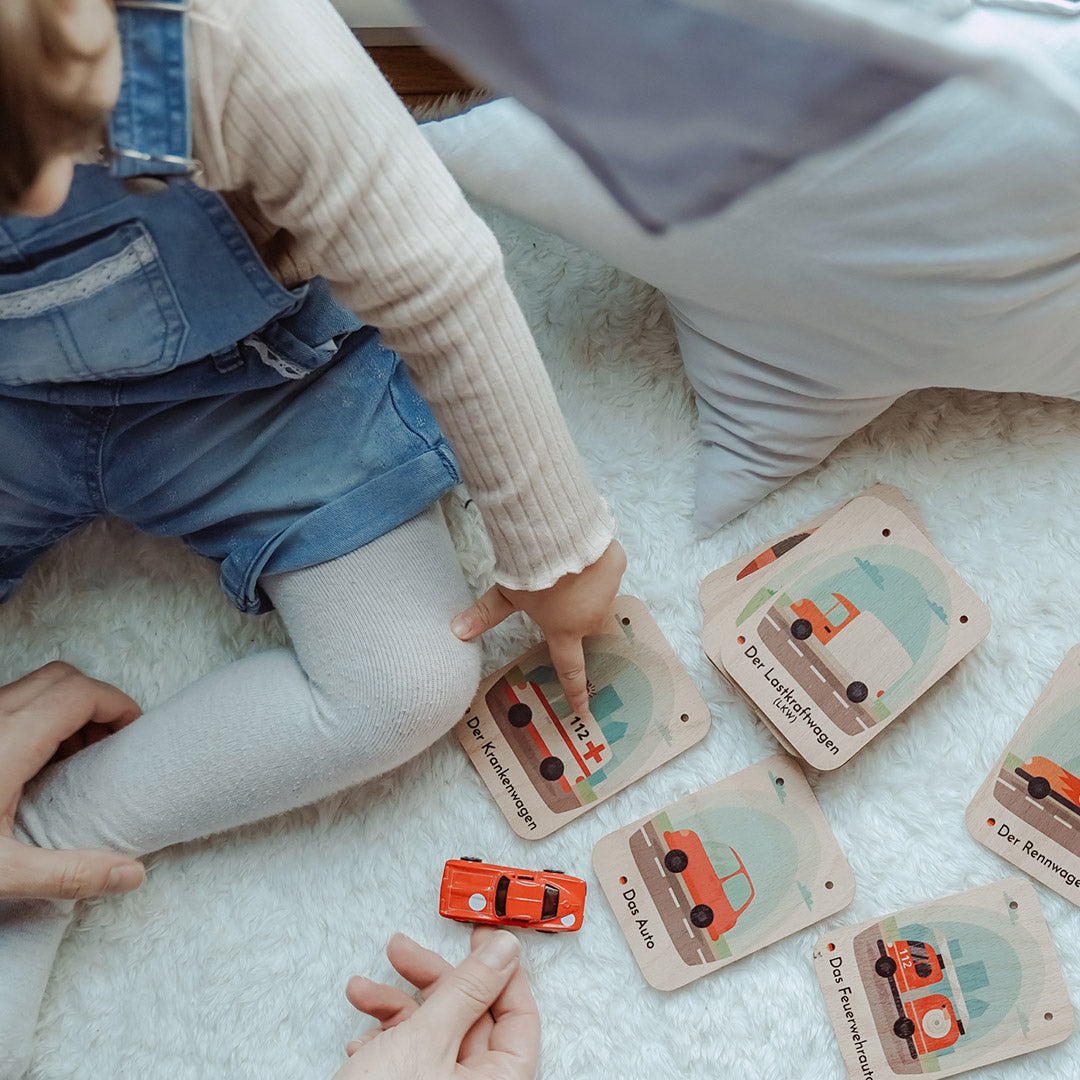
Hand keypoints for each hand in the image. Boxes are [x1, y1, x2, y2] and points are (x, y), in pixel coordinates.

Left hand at [0, 661, 144, 900]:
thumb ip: (69, 874)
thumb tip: (132, 876)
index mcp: (8, 743)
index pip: (81, 693)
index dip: (118, 705)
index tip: (134, 734)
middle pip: (61, 678)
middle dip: (96, 703)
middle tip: (108, 747)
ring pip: (34, 686)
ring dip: (66, 709)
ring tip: (74, 759)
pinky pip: (9, 703)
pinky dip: (37, 717)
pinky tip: (31, 765)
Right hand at [334, 928, 539, 1079]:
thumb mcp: (425, 1041)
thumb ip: (466, 990)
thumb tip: (504, 950)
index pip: (520, 1016)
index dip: (500, 971)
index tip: (480, 937)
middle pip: (469, 1018)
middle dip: (430, 981)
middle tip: (402, 951)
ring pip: (433, 1034)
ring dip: (395, 1007)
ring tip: (361, 990)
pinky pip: (409, 1057)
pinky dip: (384, 1041)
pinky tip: (359, 1042)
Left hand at [452, 539, 625, 714]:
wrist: (560, 536)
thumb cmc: (533, 572)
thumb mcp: (506, 595)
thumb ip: (485, 615)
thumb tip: (456, 633)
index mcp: (564, 630)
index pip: (570, 668)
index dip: (575, 691)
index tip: (582, 709)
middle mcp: (590, 618)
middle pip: (581, 621)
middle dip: (570, 612)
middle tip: (554, 594)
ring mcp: (608, 593)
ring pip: (596, 595)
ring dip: (584, 587)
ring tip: (565, 569)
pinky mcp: (617, 567)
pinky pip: (606, 569)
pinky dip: (596, 564)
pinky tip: (581, 553)